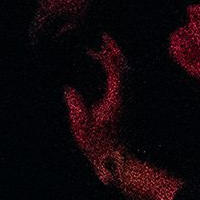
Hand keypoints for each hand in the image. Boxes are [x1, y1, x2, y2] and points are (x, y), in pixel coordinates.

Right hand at [59, 40, 137, 173]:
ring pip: (128, 75)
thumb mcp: (81, 124)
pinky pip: (125, 84)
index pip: (115, 70)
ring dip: (117, 61)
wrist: (119, 162)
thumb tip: (69, 89)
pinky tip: (107, 71)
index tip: (91, 46)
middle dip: (115, 51)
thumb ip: (75, 103)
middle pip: (126, 68)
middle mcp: (127, 98)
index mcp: (117, 98)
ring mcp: (130, 103)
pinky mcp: (128, 108)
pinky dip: (117, 72)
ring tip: (104, 50)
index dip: (104, 55)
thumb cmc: (100, 144)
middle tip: (103, 37)